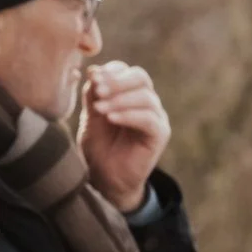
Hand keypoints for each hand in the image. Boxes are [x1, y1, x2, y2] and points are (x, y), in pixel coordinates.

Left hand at [79, 60, 170, 212]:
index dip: (111, 71)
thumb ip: (93, 96)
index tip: (92, 75)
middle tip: (98, 89)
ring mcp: (156, 118)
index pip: (127, 72)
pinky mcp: (160, 135)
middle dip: (117, 81)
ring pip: (145, 97)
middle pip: (140, 78)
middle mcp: (146, 103)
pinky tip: (111, 119)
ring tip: (100, 109)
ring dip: (120, 100)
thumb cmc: (98, 148)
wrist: (105, 180)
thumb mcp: (91, 118)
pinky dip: (129, 115)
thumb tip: (93, 71)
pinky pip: (149, 119)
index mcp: (130, 95)